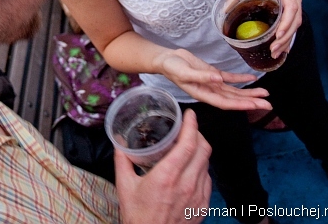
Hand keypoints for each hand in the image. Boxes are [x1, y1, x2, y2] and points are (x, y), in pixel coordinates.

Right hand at [115, 109, 211, 223]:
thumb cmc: (138, 216)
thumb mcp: (124, 186)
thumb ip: (122, 160)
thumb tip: (119, 141)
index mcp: (167, 176)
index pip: (188, 144)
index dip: (192, 125)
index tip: (190, 114)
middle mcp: (186, 184)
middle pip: (204, 149)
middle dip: (198, 133)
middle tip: (188, 128)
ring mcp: (198, 195)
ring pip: (207, 163)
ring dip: (200, 150)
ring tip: (188, 146)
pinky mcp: (203, 205)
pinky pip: (208, 179)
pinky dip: (201, 167)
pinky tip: (190, 168)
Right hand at [156, 49, 270, 110]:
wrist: (167, 60)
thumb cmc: (172, 67)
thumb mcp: (184, 71)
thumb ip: (201, 76)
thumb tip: (218, 79)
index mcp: (203, 93)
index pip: (225, 102)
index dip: (241, 104)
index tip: (256, 105)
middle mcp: (210, 91)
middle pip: (233, 99)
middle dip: (251, 102)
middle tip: (268, 105)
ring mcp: (213, 83)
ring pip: (234, 91)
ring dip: (249, 93)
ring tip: (265, 94)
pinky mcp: (213, 74)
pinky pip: (230, 79)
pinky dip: (241, 79)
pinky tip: (252, 79)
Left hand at [240, 0, 302, 56]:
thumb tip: (225, 11)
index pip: (291, 6)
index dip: (286, 23)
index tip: (277, 35)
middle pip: (296, 19)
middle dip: (286, 37)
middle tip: (274, 51)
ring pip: (297, 22)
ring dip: (287, 38)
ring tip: (276, 52)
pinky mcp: (296, 3)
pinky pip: (295, 20)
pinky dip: (288, 33)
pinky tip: (282, 44)